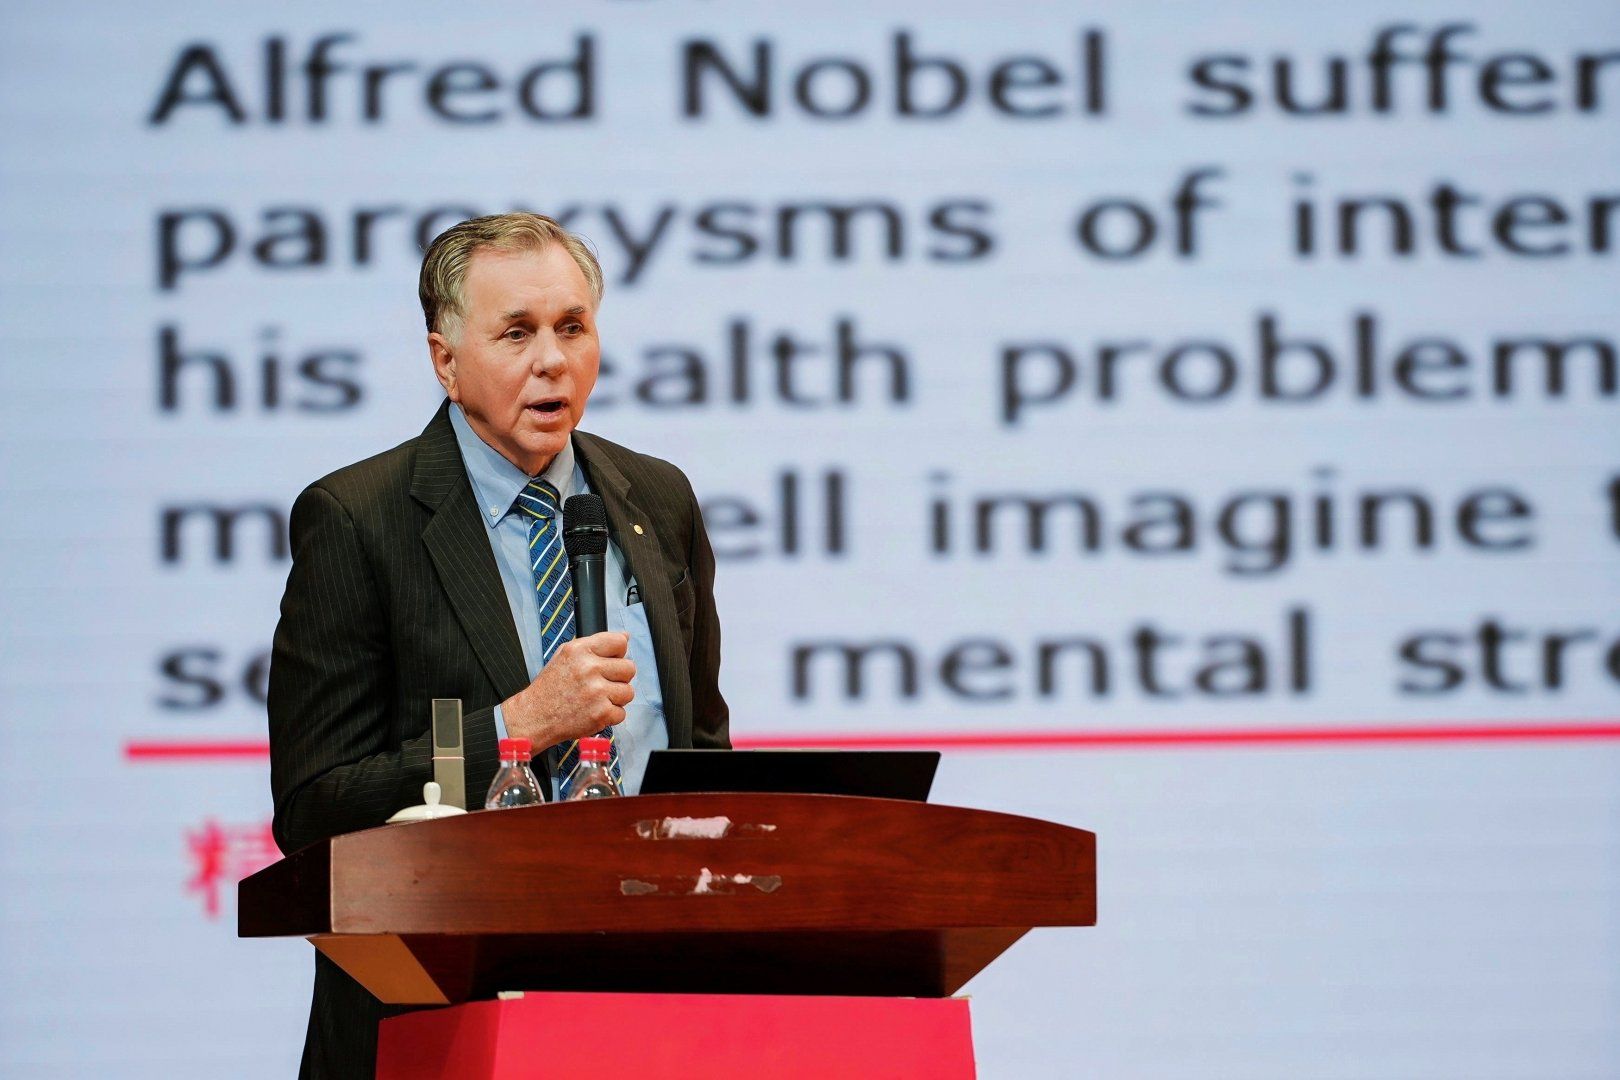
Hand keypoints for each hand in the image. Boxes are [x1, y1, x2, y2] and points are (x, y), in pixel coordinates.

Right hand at [501, 632, 635, 747]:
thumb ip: (596, 644)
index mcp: (580, 650)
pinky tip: (594, 711)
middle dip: (619, 678)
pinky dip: (610, 716)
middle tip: (602, 684)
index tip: (610, 661)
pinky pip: (621, 713)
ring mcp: (596, 692)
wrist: (534, 716)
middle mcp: (589, 668)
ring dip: (616, 698)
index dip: (618, 654)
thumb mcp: (565, 655)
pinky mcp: (601, 713)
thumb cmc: (551, 687)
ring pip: (628, 692)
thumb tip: (625, 637)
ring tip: (597, 699)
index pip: (619, 642)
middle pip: (629, 668)